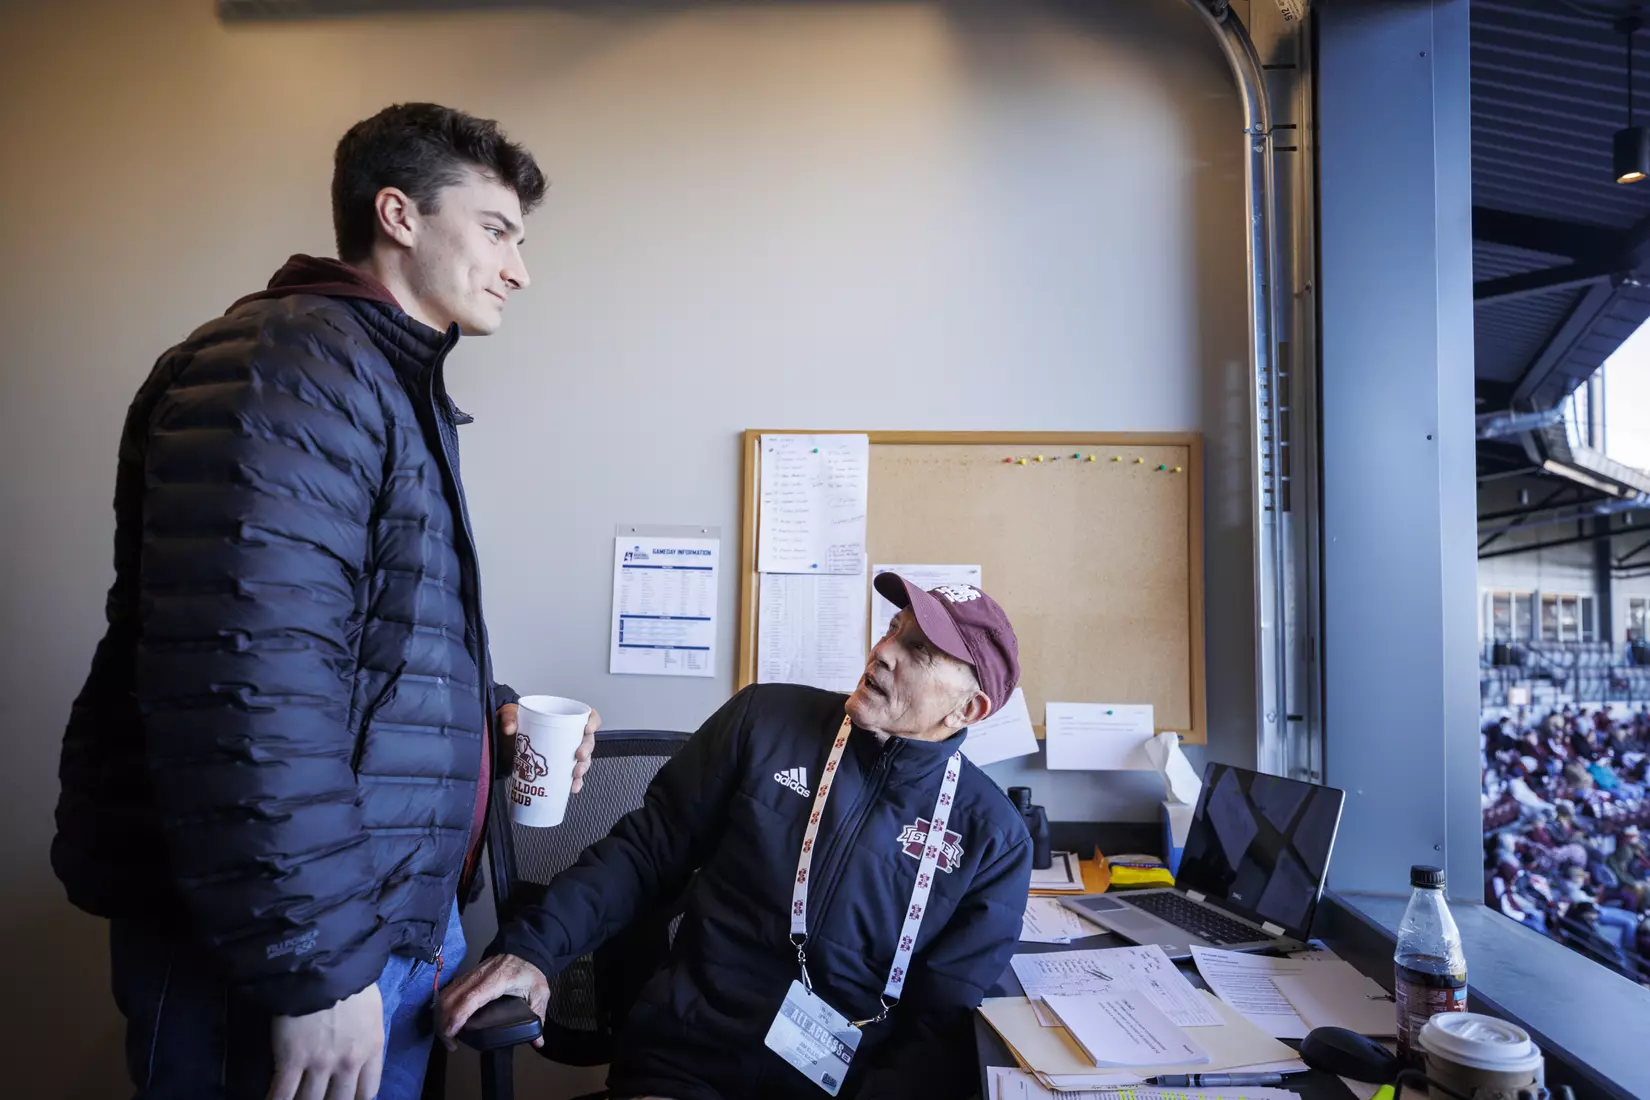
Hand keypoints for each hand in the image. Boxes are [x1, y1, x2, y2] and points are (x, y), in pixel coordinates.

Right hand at [265, 983, 383, 1099]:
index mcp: (371, 1048)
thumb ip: (367, 1037)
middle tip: (318, 1098)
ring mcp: (319, 1063)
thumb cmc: (349, 979)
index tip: (343, 1098)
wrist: (321, 964)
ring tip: (295, 1099)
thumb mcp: (371, 1010)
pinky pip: (282, 1094)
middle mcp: (348, 1062)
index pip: (367, 1092)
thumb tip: (358, 1052)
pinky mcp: (291, 1060)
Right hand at [437, 953, 549, 1050]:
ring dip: (440, 1016)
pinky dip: (443, 1007)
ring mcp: (470, 975)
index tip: (452, 1034)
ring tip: (447, 1035)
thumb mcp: (540, 992)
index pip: (470, 999)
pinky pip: (448, 991)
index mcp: (496, 981)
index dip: (457, 1017)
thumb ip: (538, 1016)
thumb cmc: (530, 970)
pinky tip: (447, 1020)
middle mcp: (478, 977)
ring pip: (445, 995)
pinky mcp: (466, 976)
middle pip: (450, 999)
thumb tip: (538, 1042)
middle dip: (444, 1023)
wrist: (525, 949)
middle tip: (451, 1044)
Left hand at [498, 704, 599, 793]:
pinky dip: (575, 782)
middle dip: (587, 749)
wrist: (507, 741)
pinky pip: (573, 775)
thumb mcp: (511, 715)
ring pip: (583, 759)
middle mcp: (570, 735)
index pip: (588, 716)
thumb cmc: (517, 723)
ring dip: (583, 767)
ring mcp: (566, 752)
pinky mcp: (560, 767)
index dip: (593, 722)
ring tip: (575, 774)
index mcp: (564, 718)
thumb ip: (509, 718)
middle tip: (579, 756)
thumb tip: (509, 727)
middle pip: (587, 740)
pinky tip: (572, 787)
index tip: (588, 729)